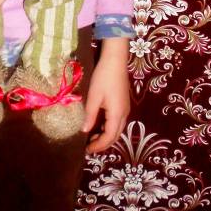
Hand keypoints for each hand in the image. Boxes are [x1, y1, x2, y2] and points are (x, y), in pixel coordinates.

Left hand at [83, 38, 130, 152]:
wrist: (115, 60)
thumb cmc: (103, 77)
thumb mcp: (94, 97)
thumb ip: (90, 115)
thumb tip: (85, 131)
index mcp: (117, 114)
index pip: (109, 137)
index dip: (98, 145)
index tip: (87, 150)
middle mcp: (124, 114)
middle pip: (115, 136)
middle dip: (103, 143)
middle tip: (89, 147)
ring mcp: (125, 109)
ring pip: (117, 129)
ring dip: (106, 135)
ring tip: (92, 138)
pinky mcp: (123, 103)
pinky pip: (117, 121)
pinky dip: (108, 127)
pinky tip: (99, 125)